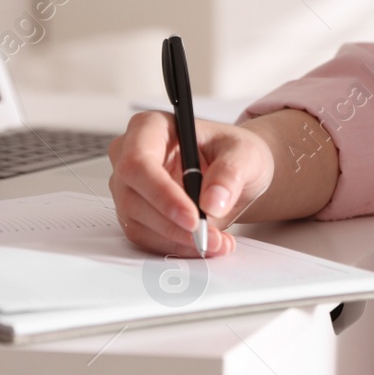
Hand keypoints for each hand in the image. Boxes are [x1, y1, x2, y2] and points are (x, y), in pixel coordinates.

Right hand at [107, 111, 274, 256]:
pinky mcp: (135, 214)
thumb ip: (230, 173)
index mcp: (150, 127)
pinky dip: (176, 247)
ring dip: (178, 241)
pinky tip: (205, 243)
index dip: (162, 194)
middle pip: (133, 198)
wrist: (235, 172)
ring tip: (217, 242)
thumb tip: (212, 202)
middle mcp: (130, 156)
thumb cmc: (232, 152)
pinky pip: (147, 238)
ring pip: (138, 223)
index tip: (193, 218)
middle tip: (210, 238)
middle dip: (173, 225)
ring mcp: (129, 187)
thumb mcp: (244, 154)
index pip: (139, 163)